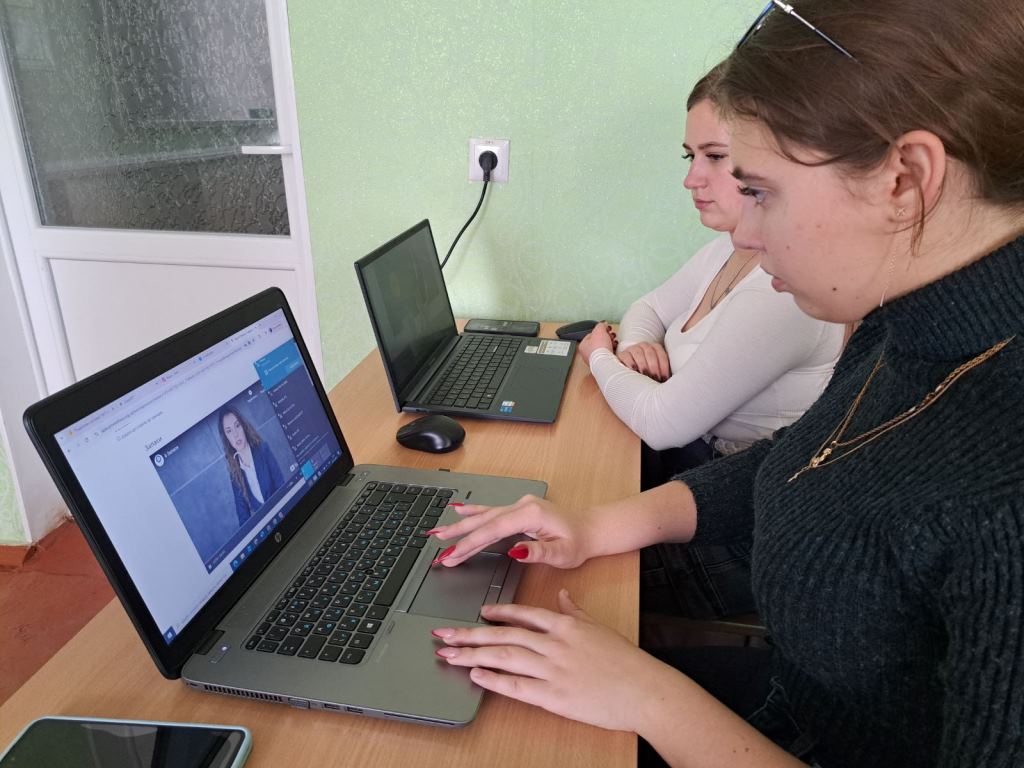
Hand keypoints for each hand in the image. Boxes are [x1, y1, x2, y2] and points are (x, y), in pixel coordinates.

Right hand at [429, 494, 593, 568]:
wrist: (590, 529)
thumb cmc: (578, 542)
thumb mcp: (563, 553)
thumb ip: (538, 552)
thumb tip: (514, 551)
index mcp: (530, 515)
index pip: (493, 530)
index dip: (470, 543)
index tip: (452, 556)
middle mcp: (521, 506)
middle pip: (483, 521)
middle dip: (458, 535)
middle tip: (436, 547)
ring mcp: (519, 506)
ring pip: (484, 516)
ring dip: (460, 525)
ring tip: (437, 532)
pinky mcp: (519, 510)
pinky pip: (491, 511)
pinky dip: (473, 512)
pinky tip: (458, 510)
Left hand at [433, 589, 666, 731]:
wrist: (645, 690)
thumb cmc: (626, 662)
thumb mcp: (599, 628)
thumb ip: (575, 612)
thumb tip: (561, 596)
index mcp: (565, 626)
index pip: (524, 614)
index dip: (498, 613)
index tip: (479, 612)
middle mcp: (554, 644)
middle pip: (504, 635)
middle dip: (471, 633)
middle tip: (444, 633)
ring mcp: (552, 670)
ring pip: (504, 657)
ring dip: (473, 654)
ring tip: (450, 653)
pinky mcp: (553, 696)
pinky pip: (516, 686)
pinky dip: (493, 680)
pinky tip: (476, 675)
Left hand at [577, 322, 616, 363]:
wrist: (606, 362)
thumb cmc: (599, 348)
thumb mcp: (599, 330)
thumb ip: (601, 325)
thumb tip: (603, 324)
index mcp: (582, 345)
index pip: (591, 334)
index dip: (600, 330)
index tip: (606, 328)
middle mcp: (587, 353)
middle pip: (598, 341)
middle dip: (606, 337)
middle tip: (611, 335)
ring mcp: (595, 359)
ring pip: (603, 348)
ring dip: (610, 343)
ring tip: (614, 341)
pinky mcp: (602, 363)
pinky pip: (607, 355)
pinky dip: (612, 351)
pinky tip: (615, 348)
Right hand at [616, 342, 670, 381]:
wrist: (630, 372)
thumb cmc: (648, 374)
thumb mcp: (656, 372)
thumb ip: (662, 373)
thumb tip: (670, 382)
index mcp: (655, 348)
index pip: (661, 354)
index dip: (664, 365)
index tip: (665, 377)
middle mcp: (644, 346)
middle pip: (650, 353)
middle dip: (654, 366)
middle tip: (655, 378)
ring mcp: (632, 349)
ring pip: (638, 353)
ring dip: (643, 364)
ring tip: (645, 375)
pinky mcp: (622, 354)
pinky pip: (626, 356)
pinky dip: (630, 363)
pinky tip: (634, 370)